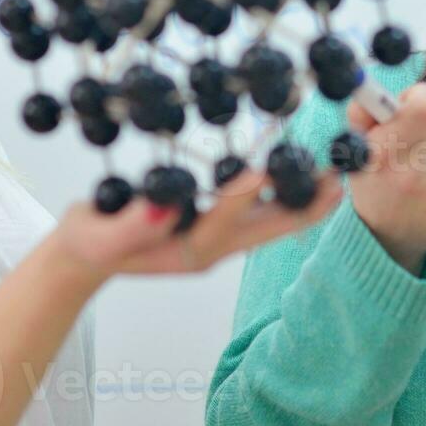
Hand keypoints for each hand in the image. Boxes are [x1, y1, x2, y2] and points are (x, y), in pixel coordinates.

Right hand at [42, 167, 343, 283]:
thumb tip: (164, 208)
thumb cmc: (93, 241)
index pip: (217, 226)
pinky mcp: (219, 224)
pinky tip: (302, 172)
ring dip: (302, 202)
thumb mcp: (99, 236)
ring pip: (269, 223)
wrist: (91, 253)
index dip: (237, 200)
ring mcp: (218, 239)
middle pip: (262, 232)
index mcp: (184, 251)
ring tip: (335, 178)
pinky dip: (284, 193)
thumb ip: (130, 226)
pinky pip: (261, 212)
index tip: (258, 174)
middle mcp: (211, 249)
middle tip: (335, 185)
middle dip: (299, 209)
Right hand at [346, 82, 425, 274]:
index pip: (425, 108)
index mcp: (385, 158)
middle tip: (421, 121)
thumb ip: (362, 113)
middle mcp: (417, 173)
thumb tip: (376, 91)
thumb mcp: (355, 150)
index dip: (418, 95)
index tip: (407, 105)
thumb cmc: (374, 182)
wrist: (394, 236)